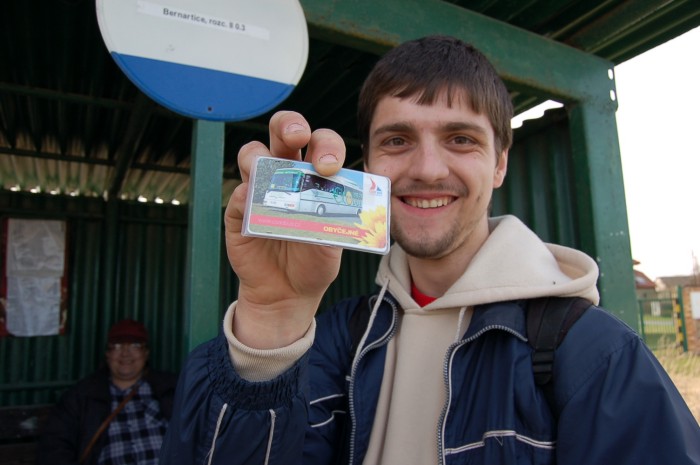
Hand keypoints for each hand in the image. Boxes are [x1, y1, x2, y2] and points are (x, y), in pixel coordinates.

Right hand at [225, 111, 345, 348]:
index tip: (330, 166)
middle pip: (282, 133)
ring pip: (252, 154)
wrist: (289, 294)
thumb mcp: (333, 243)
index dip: (326, 146)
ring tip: (267, 173)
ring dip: (259, 156)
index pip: (320, 144)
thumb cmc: (315, 261)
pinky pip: (238, 195)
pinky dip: (245, 196)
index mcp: (315, 176)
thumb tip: (326, 200)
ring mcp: (259, 190)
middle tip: (297, 135)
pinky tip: (252, 203)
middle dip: (289, 125)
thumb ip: (332, 221)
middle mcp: (286, 175)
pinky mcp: (239, 212)